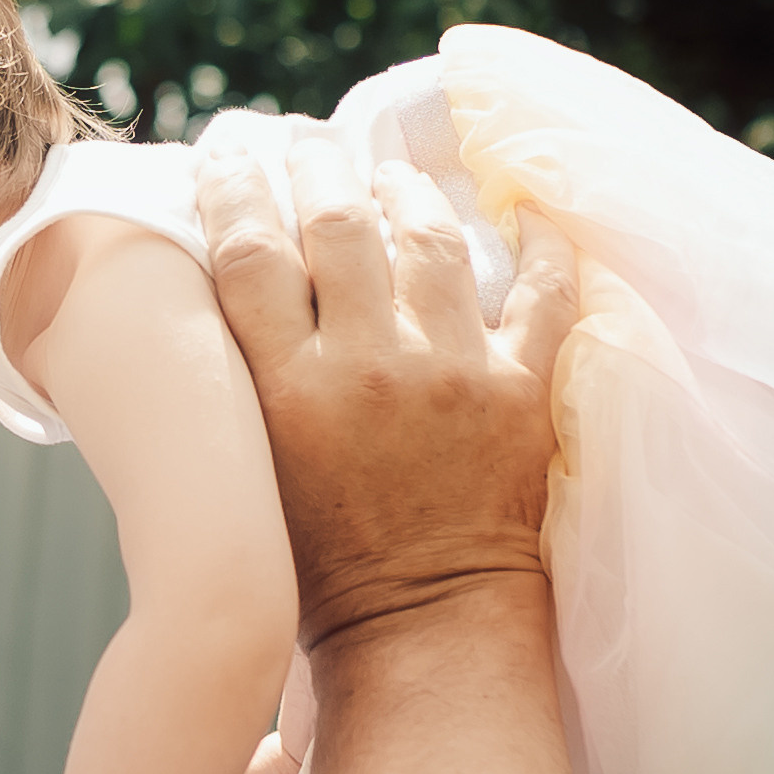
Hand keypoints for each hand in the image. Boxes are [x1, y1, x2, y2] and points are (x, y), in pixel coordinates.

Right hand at [194, 140, 577, 649]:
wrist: (422, 629)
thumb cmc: (316, 560)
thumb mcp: (251, 464)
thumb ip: (247, 375)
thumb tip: (239, 280)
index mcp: (285, 390)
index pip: (249, 250)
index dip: (233, 184)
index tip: (229, 148)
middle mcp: (367, 367)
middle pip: (336, 223)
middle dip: (317, 166)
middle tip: (308, 144)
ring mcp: (453, 374)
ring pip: (429, 237)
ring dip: (405, 190)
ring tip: (391, 175)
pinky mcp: (521, 394)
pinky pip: (543, 291)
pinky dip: (536, 244)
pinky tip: (523, 212)